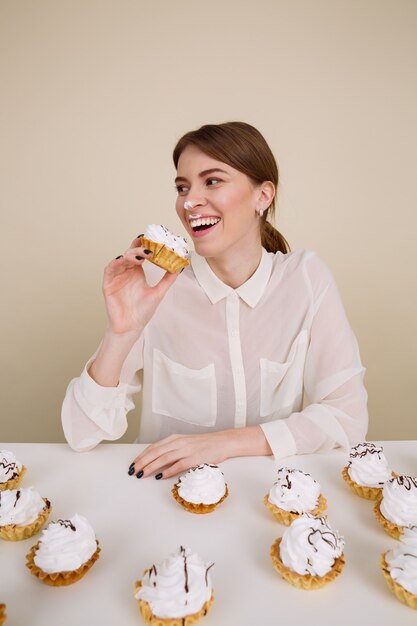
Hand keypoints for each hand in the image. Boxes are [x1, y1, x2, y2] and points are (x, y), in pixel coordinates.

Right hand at [103, 236, 179, 334]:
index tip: (155, 239)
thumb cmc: (142, 311)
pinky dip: (115, 263)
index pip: (140, 253)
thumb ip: (168, 279)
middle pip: (131, 253)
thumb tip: (180, 266)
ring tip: (142, 255)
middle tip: (149, 246)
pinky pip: (110, 270)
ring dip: (130, 255)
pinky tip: (123, 260)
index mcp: (137, 272)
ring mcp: (117, 277)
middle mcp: (127, 272)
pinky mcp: (108, 284)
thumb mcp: (159, 292)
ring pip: (122, 259)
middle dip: (139, 247)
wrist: (131, 327)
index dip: (145, 245)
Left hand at [129, 427, 271, 478]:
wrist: (224, 442)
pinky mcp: (195, 458)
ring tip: (142, 475)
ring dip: (151, 467)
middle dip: (142, 462)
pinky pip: (178, 465)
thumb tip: (159, 463)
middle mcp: (178, 442)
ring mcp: (186, 450)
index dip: (142, 455)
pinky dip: (168, 471)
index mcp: (175, 438)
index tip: (133, 463)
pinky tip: (160, 476)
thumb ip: (173, 451)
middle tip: (133, 471)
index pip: (154, 447)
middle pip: (155, 452)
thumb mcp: (186, 444)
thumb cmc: (205, 445)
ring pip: (164, 458)